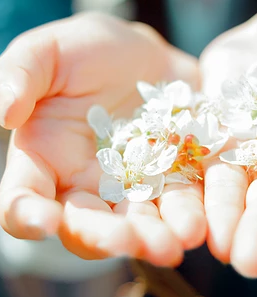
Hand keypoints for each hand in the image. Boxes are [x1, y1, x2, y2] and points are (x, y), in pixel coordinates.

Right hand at [0, 13, 206, 265]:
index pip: (25, 196)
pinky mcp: (171, 176)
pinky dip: (186, 215)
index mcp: (47, 156)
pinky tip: (197, 225)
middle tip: (127, 243)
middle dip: (105, 237)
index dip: (27, 213)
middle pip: (87, 223)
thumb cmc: (91, 50)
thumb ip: (20, 74)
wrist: (147, 58)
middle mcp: (86, 181)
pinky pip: (177, 202)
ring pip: (136, 222)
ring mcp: (132, 184)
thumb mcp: (50, 51)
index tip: (41, 220)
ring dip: (152, 238)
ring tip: (172, 246)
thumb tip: (4, 112)